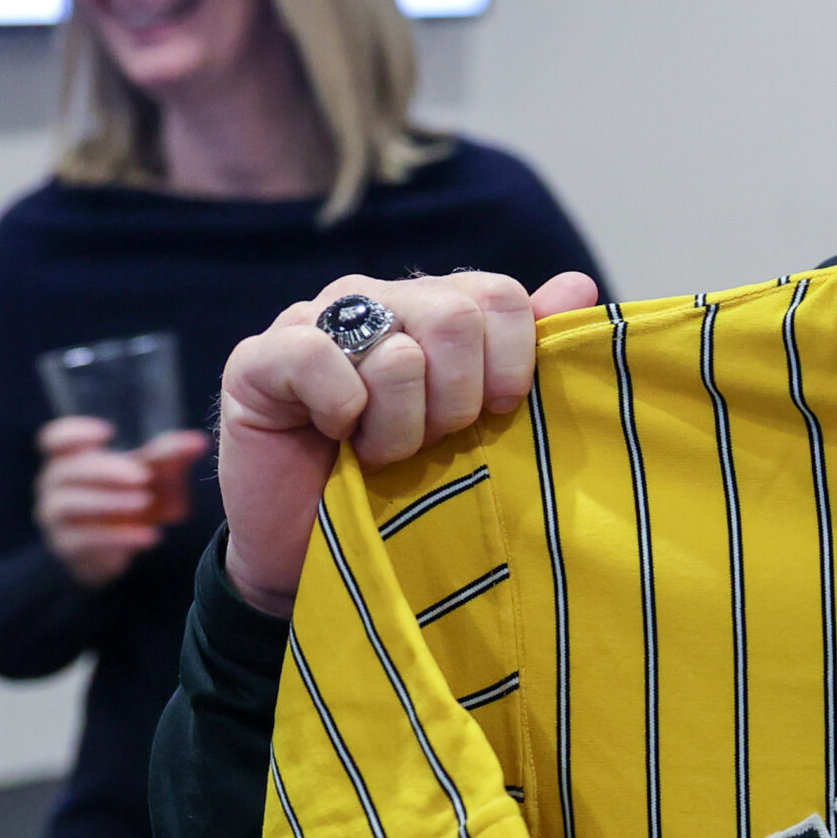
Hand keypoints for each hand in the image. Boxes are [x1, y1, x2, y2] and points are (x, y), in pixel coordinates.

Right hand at [35, 417, 210, 587]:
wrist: (119, 547)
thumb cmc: (131, 496)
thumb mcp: (152, 474)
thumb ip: (170, 456)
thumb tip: (198, 442)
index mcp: (72, 458)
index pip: (55, 439)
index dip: (74, 433)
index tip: (108, 431)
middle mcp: (56, 485)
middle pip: (65, 471)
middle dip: (104, 471)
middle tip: (141, 476)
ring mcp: (56, 517)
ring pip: (69, 505)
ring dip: (108, 502)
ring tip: (143, 502)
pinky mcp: (68, 547)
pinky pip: (84, 541)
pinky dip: (118, 538)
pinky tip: (148, 536)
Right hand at [219, 270, 599, 616]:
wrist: (321, 553)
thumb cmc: (411, 488)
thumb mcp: (484, 424)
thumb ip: (527, 351)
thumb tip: (580, 284)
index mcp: (434, 305)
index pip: (500, 296)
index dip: (510, 363)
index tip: (496, 415)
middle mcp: (374, 298)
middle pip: (455, 318)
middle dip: (457, 402)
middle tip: (431, 441)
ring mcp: (311, 320)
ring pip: (396, 352)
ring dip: (400, 426)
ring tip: (379, 453)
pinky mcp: (257, 358)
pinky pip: (317, 358)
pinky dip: (341, 411)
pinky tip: (333, 436)